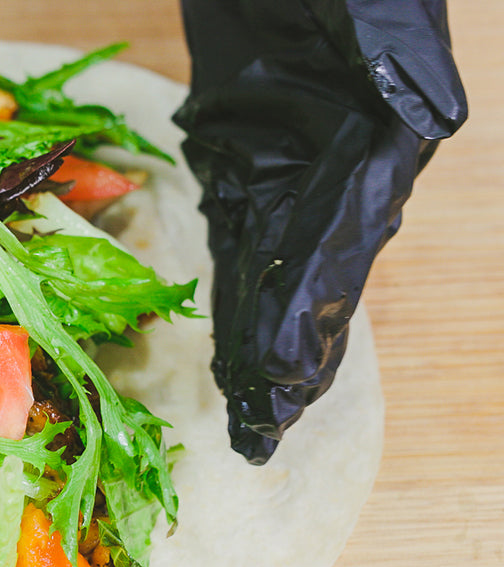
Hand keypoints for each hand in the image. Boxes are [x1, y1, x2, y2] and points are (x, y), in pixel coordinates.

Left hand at [175, 0, 466, 463]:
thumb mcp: (372, 6)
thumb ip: (398, 56)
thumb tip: (430, 119)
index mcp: (375, 150)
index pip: (338, 252)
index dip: (311, 321)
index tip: (285, 383)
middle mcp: (335, 175)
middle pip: (308, 284)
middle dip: (287, 360)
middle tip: (263, 434)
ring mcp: (287, 170)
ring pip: (269, 273)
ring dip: (256, 343)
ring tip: (245, 412)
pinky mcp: (242, 154)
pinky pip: (234, 233)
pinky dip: (231, 290)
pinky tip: (224, 339)